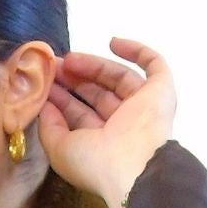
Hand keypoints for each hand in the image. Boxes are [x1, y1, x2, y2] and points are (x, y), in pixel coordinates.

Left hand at [35, 37, 176, 206]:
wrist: (133, 165)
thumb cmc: (94, 163)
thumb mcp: (60, 150)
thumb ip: (49, 127)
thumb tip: (45, 106)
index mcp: (102, 143)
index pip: (81, 115)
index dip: (62, 98)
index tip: (45, 84)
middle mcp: (124, 125)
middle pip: (99, 94)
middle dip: (76, 79)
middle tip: (55, 67)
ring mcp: (143, 107)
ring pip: (119, 78)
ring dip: (94, 65)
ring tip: (70, 59)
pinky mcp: (161, 91)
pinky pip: (153, 65)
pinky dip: (137, 51)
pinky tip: (113, 42)